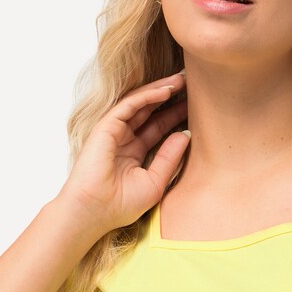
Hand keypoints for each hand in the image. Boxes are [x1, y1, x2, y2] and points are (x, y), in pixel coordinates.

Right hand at [56, 70, 189, 234]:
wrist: (94, 212)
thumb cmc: (120, 205)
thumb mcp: (155, 182)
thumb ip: (170, 158)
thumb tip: (186, 134)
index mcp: (134, 153)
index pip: (158, 128)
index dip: (175, 116)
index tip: (196, 106)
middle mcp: (124, 140)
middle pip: (150, 112)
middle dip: (170, 97)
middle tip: (192, 84)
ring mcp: (114, 132)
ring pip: (140, 103)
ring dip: (160, 89)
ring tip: (182, 79)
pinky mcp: (106, 127)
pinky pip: (129, 105)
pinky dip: (147, 96)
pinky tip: (166, 90)